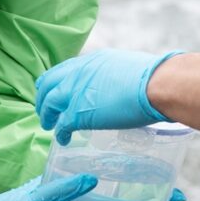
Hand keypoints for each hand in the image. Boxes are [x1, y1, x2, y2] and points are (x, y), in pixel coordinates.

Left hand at [35, 49, 182, 144]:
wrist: (155, 84)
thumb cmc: (153, 77)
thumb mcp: (125, 67)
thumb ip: (114, 75)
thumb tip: (123, 83)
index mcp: (91, 60)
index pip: (64, 69)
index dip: (56, 81)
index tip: (56, 89)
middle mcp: (78, 72)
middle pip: (48, 84)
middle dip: (44, 97)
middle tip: (46, 108)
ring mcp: (75, 92)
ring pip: (49, 104)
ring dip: (47, 115)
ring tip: (49, 125)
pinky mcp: (78, 113)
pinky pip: (61, 125)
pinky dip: (60, 133)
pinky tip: (63, 139)